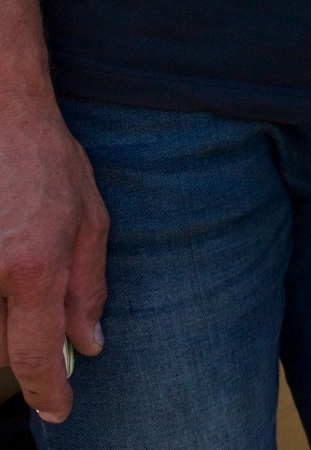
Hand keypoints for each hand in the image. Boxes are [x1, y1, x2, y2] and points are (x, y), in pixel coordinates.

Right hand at [0, 73, 107, 423]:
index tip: (59, 411)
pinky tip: (10, 244)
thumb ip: (88, 287)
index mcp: (31, 266)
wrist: (0, 110)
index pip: (35, 354)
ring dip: (8, 309)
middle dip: (24, 341)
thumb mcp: (89, 220)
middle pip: (1, 343)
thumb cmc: (46, 160)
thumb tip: (91, 344)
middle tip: (37, 286)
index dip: (48, 391)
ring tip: (21, 246)